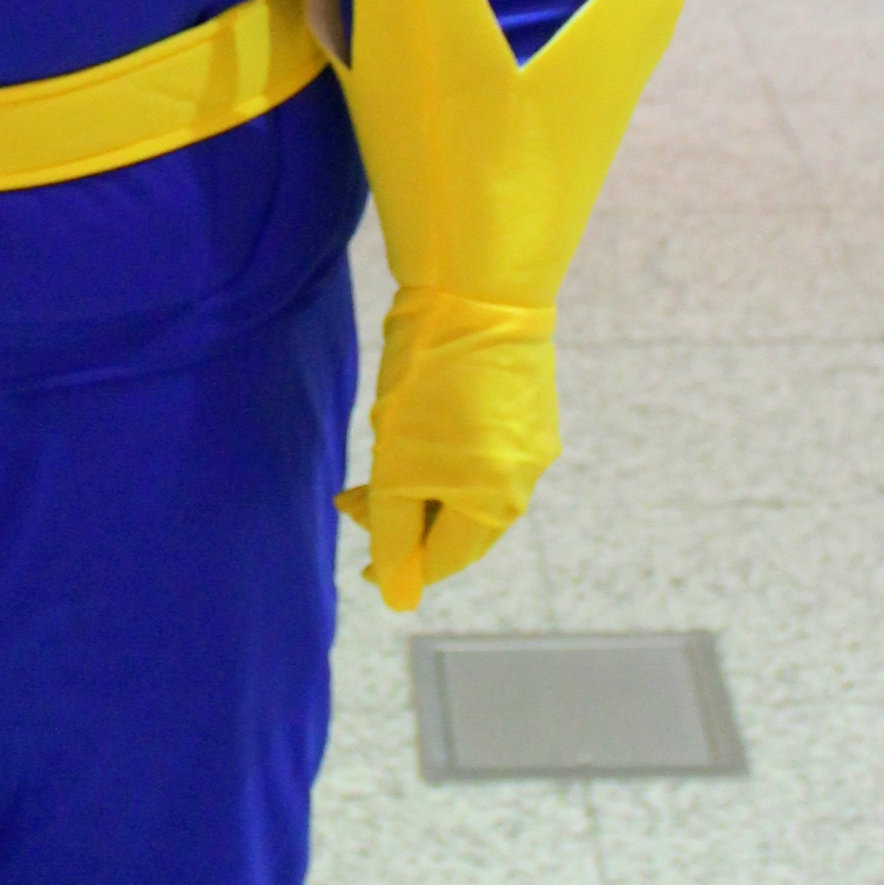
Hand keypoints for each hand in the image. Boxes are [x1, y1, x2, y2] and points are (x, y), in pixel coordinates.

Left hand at [339, 287, 559, 613]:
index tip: (366, 571)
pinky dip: (441, 459)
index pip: (445, 557)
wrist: (477, 290)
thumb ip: (392, 530)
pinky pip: (481, 454)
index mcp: (495, 502)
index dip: (401, 567)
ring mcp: (530, 441)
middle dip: (405, 524)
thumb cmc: (431, 381)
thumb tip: (395, 593)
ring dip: (418, 489)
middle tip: (354, 504)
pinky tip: (413, 437)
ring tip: (375, 467)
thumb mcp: (397, 464)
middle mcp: (522, 480)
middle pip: (459, 527)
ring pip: (467, 488)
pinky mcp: (525, 406)